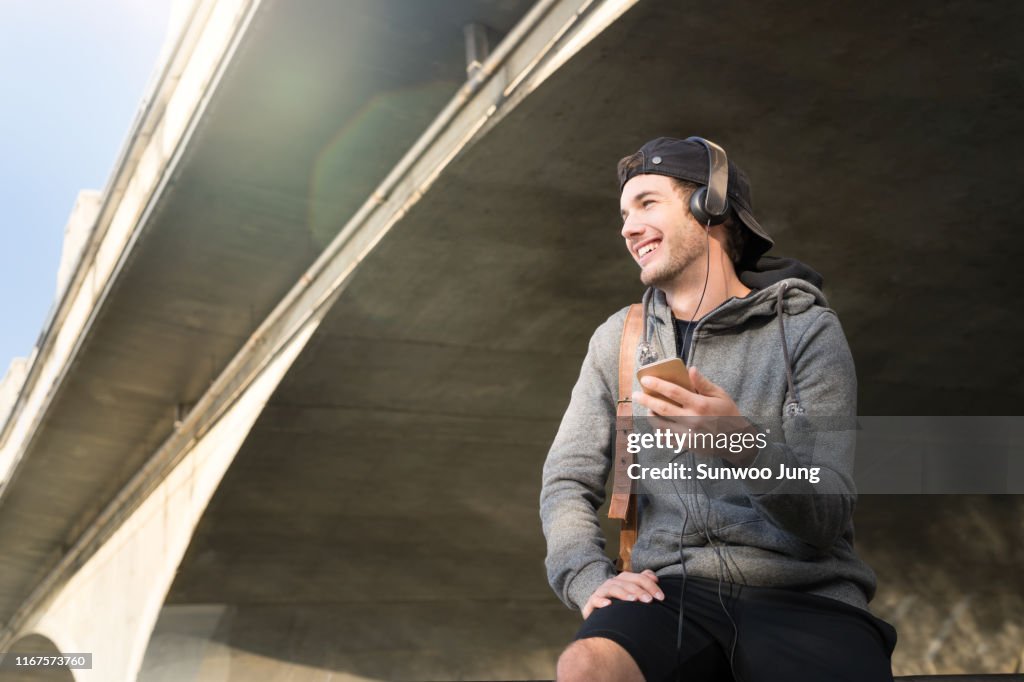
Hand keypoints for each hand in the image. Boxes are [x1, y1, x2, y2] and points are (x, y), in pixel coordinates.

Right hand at [582, 570, 663, 618]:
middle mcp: (612, 583)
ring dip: (623, 593)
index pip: (639, 578)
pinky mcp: (592, 602)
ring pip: (612, 589)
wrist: (597, 609)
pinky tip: (609, 604)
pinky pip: (595, 599)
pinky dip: (601, 601)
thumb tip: (654, 577)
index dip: (651, 585)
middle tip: (649, 600)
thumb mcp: (631, 590)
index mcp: (623, 579)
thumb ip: (642, 581)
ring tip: (633, 600)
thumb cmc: (618, 601)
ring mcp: (601, 591)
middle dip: (639, 590)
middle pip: (627, 582)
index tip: (661, 597)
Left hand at [633, 367, 755, 465]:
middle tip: (635, 394)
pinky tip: (656, 423)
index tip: (645, 379)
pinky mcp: (686, 444)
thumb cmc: (728, 414)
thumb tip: (690, 369)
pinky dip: (658, 429)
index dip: (657, 384)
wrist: (736, 441)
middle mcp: (692, 419)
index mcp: (700, 405)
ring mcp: (687, 434)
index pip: (673, 392)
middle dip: (646, 400)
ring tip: (645, 408)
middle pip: (662, 408)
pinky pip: (666, 436)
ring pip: (661, 424)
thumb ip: (703, 383)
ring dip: (650, 415)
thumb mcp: (720, 395)